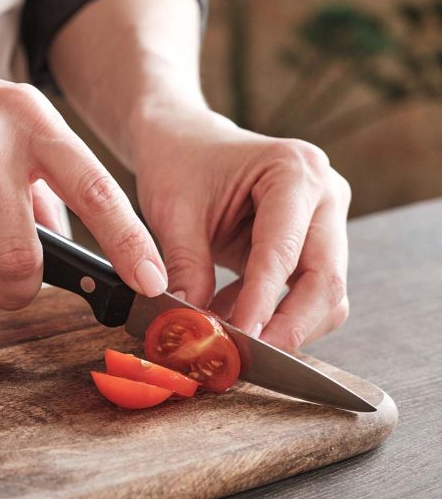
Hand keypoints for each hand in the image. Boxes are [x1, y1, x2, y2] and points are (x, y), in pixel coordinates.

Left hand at [131, 105, 350, 350]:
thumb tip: (191, 326)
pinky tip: (227, 312)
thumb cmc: (179, 164)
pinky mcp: (315, 243)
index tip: (239, 338)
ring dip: (282, 325)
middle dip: (288, 327)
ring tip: (225, 330)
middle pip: (326, 280)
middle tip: (247, 357)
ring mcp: (326, 219)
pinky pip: (307, 292)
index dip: (262, 301)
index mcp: (294, 171)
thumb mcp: (171, 211)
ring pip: (326, 295)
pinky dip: (272, 314)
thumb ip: (184, 266)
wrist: (185, 140)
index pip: (284, 251)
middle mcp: (325, 193)